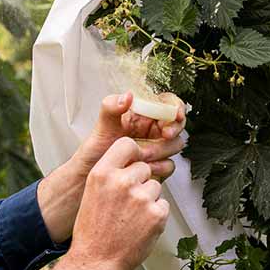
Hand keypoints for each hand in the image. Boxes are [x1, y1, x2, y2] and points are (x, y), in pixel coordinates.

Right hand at [46, 137, 169, 269]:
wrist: (95, 262)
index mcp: (102, 174)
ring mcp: (141, 198)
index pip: (127, 145)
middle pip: (145, 168)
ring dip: (148, 200)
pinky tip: (139, 227)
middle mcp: (121, 182)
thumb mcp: (91, 193)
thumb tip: (132, 163)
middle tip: (126, 204)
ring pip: (155, 187)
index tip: (133, 162)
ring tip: (130, 218)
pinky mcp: (157, 214)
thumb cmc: (92, 230)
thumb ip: (110, 174)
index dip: (133, 154)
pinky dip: (155, 216)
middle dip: (140, 182)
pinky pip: (163, 205)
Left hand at [71, 91, 186, 181]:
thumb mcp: (102, 126)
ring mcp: (156, 147)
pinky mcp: (157, 164)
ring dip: (161, 150)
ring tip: (140, 155)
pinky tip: (143, 167)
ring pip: (175, 145)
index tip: (175, 115)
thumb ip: (112, 107)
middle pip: (177, 124)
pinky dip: (158, 166)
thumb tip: (128, 96)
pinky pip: (168, 165)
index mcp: (143, 113)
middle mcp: (152, 129)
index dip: (175, 107)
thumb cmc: (96, 149)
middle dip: (173, 129)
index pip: (167, 103)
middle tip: (165, 134)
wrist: (92, 174)